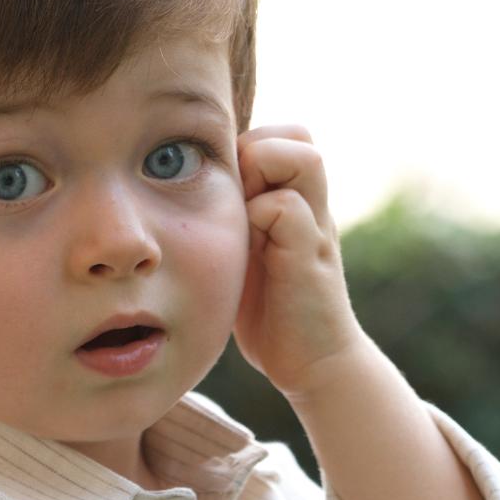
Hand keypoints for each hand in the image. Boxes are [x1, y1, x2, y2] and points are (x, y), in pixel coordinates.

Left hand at [231, 125, 362, 398]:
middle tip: (237, 199)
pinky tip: (250, 251)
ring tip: (245, 217)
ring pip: (302, 155)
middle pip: (295, 134)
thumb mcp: (246, 255)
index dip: (248, 151)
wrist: (312, 364)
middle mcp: (312, 204)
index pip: (278, 136)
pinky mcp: (312, 253)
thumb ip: (236, 220)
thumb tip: (183, 190)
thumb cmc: (272, 314)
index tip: (231, 195)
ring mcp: (316, 225)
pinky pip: (285, 207)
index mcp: (294, 200)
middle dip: (257, 153)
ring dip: (264, 176)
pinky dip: (260, 218)